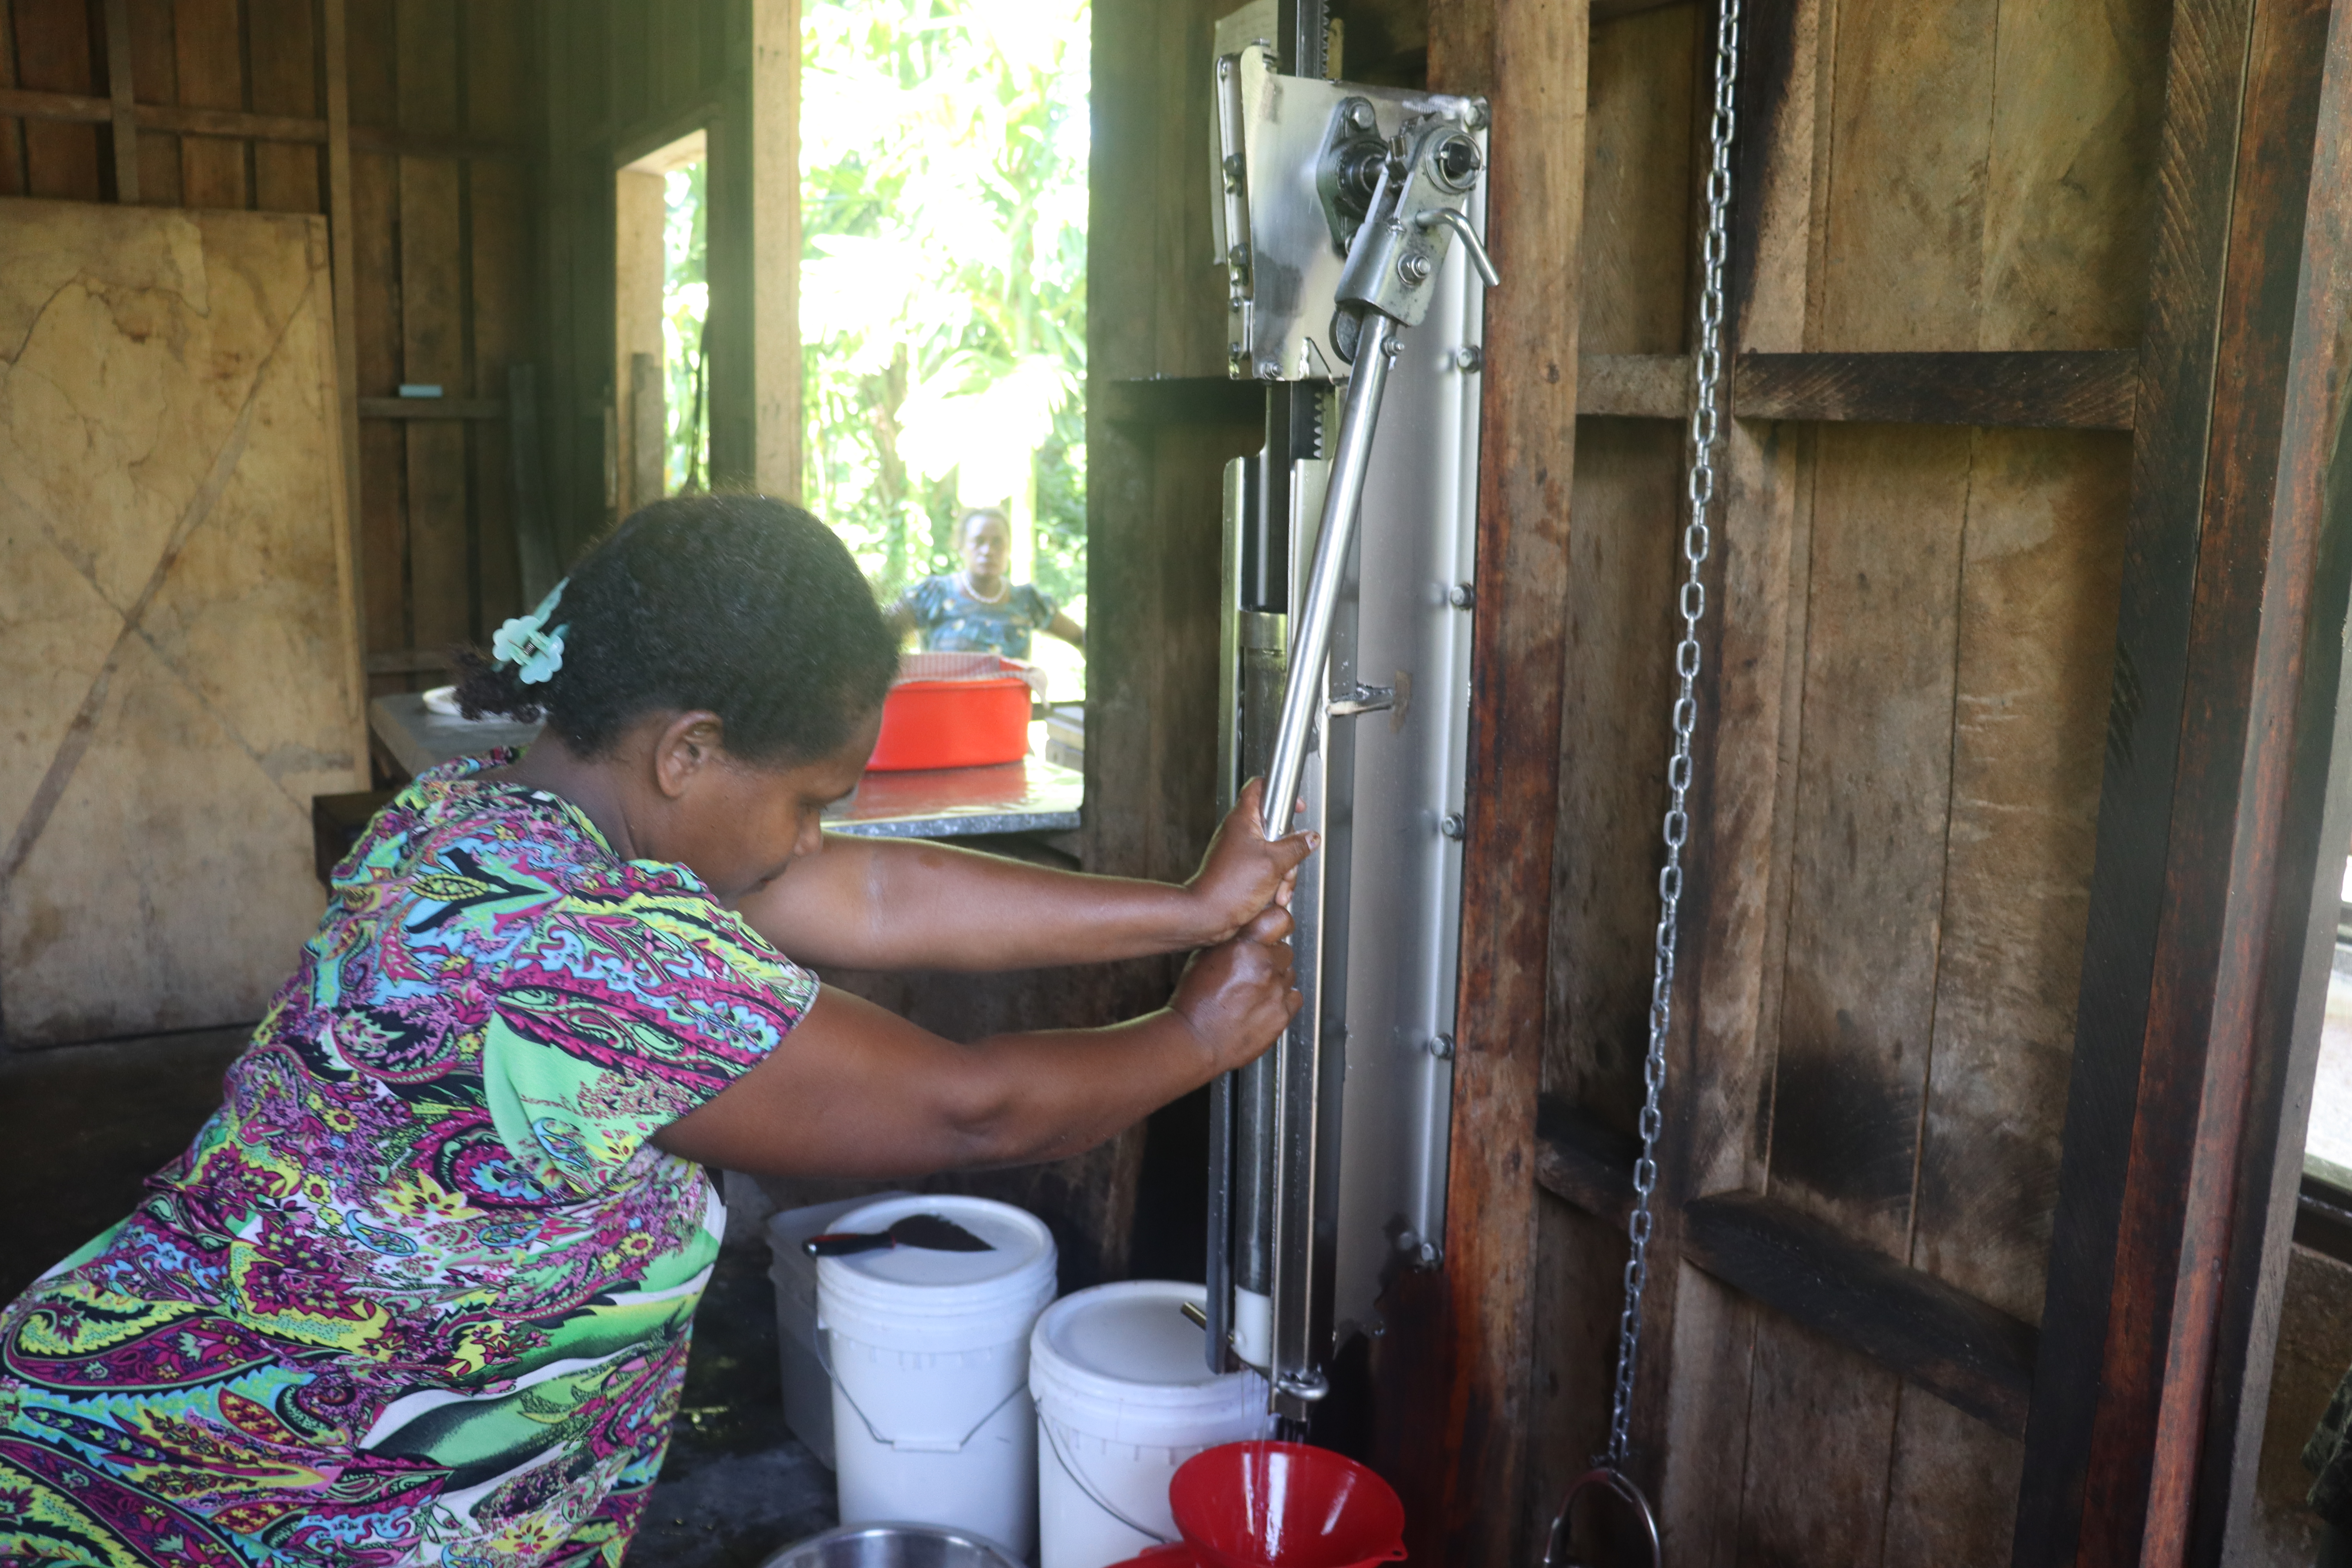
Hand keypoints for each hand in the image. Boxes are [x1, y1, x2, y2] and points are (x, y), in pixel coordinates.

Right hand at [1171, 904, 1301, 1071]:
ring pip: (1289, 975)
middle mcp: (1263, 965)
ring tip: (1253, 992)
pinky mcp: (1282, 1014)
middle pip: (1285, 951)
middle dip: (1272, 958)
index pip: (1281, 919)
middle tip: (1253, 972)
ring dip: (1276, 980)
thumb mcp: (1205, 956)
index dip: (1280, 924)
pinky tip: (1262, 1005)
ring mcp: (1275, 991)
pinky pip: (1294, 998)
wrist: (1195, 1040)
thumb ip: (1233, 939)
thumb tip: (1250, 928)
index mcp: (1244, 946)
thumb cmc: (1195, 1000)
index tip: (1277, 930)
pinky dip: (1282, 1000)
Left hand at [1186, 779, 1316, 943]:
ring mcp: (1241, 852)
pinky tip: (1272, 897)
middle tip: (1287, 864)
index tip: (1296, 805)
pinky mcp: (1242, 871)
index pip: (1259, 788)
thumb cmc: (1229, 887)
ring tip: (1277, 889)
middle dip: (1290, 852)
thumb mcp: (1274, 863)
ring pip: (1276, 853)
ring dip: (1284, 874)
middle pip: (1277, 828)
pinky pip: (1268, 871)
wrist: (1208, 915)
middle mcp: (1240, 833)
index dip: (1281, 792)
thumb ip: (1296, 847)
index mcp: (1243, 820)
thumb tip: (1310, 838)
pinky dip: (1274, 883)